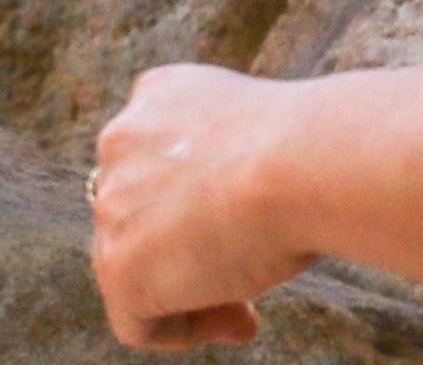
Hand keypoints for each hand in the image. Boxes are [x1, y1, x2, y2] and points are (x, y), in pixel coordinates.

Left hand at [90, 64, 315, 350]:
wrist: (303, 160)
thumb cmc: (310, 146)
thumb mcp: (259, 131)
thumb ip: (227, 159)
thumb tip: (235, 211)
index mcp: (158, 94)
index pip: (155, 158)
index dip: (195, 200)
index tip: (243, 224)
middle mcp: (121, 139)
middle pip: (137, 211)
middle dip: (185, 244)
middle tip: (247, 268)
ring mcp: (112, 203)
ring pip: (135, 264)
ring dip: (187, 289)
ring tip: (249, 307)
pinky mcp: (118, 263)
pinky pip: (136, 320)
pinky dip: (184, 329)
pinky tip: (241, 320)